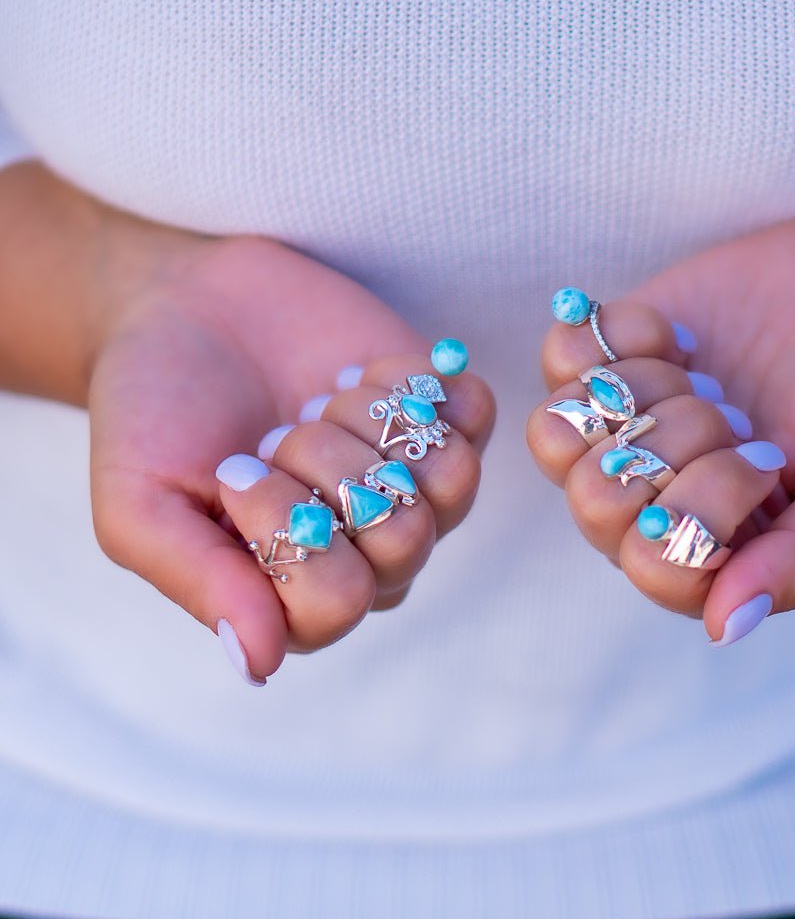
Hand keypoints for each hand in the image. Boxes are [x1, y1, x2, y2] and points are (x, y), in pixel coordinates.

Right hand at [85, 225, 493, 683]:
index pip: (337, 602)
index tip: (235, 471)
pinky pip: (474, 412)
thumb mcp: (140, 504)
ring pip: (453, 480)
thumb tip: (259, 666)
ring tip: (319, 399)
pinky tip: (360, 370)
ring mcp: (413, 484)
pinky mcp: (440, 416)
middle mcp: (369, 550)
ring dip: (372, 422)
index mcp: (293, 591)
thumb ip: (201, 584)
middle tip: (278, 430)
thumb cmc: (153, 412)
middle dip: (328, 465)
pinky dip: (415, 379)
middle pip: (405, 540)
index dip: (288, 526)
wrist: (187, 307)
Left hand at [528, 219, 794, 643]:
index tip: (765, 460)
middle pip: (592, 501)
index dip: (699, 508)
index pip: (650, 565)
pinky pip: (558, 356)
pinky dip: (617, 334)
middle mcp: (647, 499)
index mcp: (708, 551)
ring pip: (556, 433)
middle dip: (676, 442)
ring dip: (637, 392)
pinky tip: (674, 334)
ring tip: (699, 374)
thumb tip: (725, 628)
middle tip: (734, 413)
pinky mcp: (600, 361)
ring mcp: (617, 430)